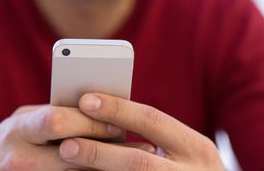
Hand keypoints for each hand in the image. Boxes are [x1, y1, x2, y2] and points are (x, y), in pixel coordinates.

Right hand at [0, 104, 139, 169]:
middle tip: (130, 144)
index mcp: (18, 130)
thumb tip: (100, 109)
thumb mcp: (25, 123)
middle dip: (103, 146)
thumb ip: (54, 115)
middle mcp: (19, 158)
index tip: (116, 122)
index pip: (56, 121)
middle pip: (69, 152)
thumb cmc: (13, 141)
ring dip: (104, 167)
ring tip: (130, 162)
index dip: (89, 121)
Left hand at [58, 93, 224, 170]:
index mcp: (198, 149)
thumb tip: (105, 116)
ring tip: (69, 163)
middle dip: (99, 153)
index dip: (117, 110)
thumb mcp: (189, 153)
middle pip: (138, 162)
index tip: (85, 100)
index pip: (153, 120)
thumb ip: (158, 137)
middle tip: (66, 146)